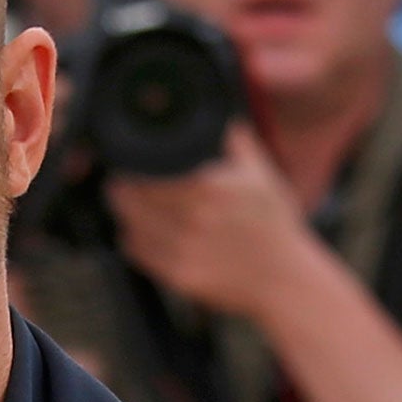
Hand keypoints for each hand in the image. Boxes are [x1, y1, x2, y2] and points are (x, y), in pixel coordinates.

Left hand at [105, 122, 314, 318]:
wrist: (284, 280)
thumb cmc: (275, 228)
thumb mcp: (263, 178)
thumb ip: (239, 146)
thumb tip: (226, 121)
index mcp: (211, 188)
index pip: (151, 175)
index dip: (132, 169)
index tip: (128, 165)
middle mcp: (195, 218)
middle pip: (134, 200)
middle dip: (119, 191)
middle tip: (117, 184)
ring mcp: (185, 249)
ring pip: (132, 227)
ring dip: (123, 215)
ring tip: (122, 206)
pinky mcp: (180, 277)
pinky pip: (140, 255)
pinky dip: (131, 241)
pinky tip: (134, 233)